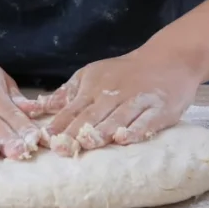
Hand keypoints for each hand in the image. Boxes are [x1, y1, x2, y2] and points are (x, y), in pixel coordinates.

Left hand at [39, 43, 204, 154]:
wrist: (169, 59)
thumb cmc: (125, 72)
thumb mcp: (92, 74)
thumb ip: (68, 93)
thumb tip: (39, 108)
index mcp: (93, 87)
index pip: (72, 108)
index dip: (59, 124)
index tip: (45, 139)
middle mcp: (113, 94)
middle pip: (91, 115)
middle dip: (76, 132)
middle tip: (62, 148)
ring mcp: (137, 100)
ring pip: (116, 118)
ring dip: (102, 132)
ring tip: (88, 144)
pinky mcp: (160, 108)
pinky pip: (146, 121)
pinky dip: (135, 130)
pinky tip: (124, 139)